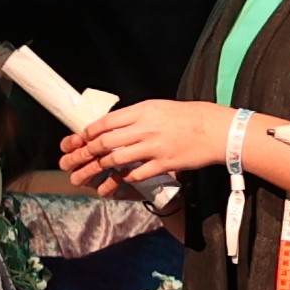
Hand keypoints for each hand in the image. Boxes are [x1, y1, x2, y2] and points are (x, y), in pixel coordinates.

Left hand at [59, 98, 230, 191]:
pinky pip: (137, 174)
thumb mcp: (158, 108)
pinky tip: (117, 182)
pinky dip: (124, 178)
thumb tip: (112, 126)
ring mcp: (154, 147)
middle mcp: (145, 129)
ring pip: (116, 160)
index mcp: (142, 111)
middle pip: (105, 142)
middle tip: (73, 161)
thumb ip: (135, 116)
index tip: (79, 140)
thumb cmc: (188, 117)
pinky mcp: (164, 164)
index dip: (87, 133)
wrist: (215, 130)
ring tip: (87, 177)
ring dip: (98, 170)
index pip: (105, 122)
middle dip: (85, 153)